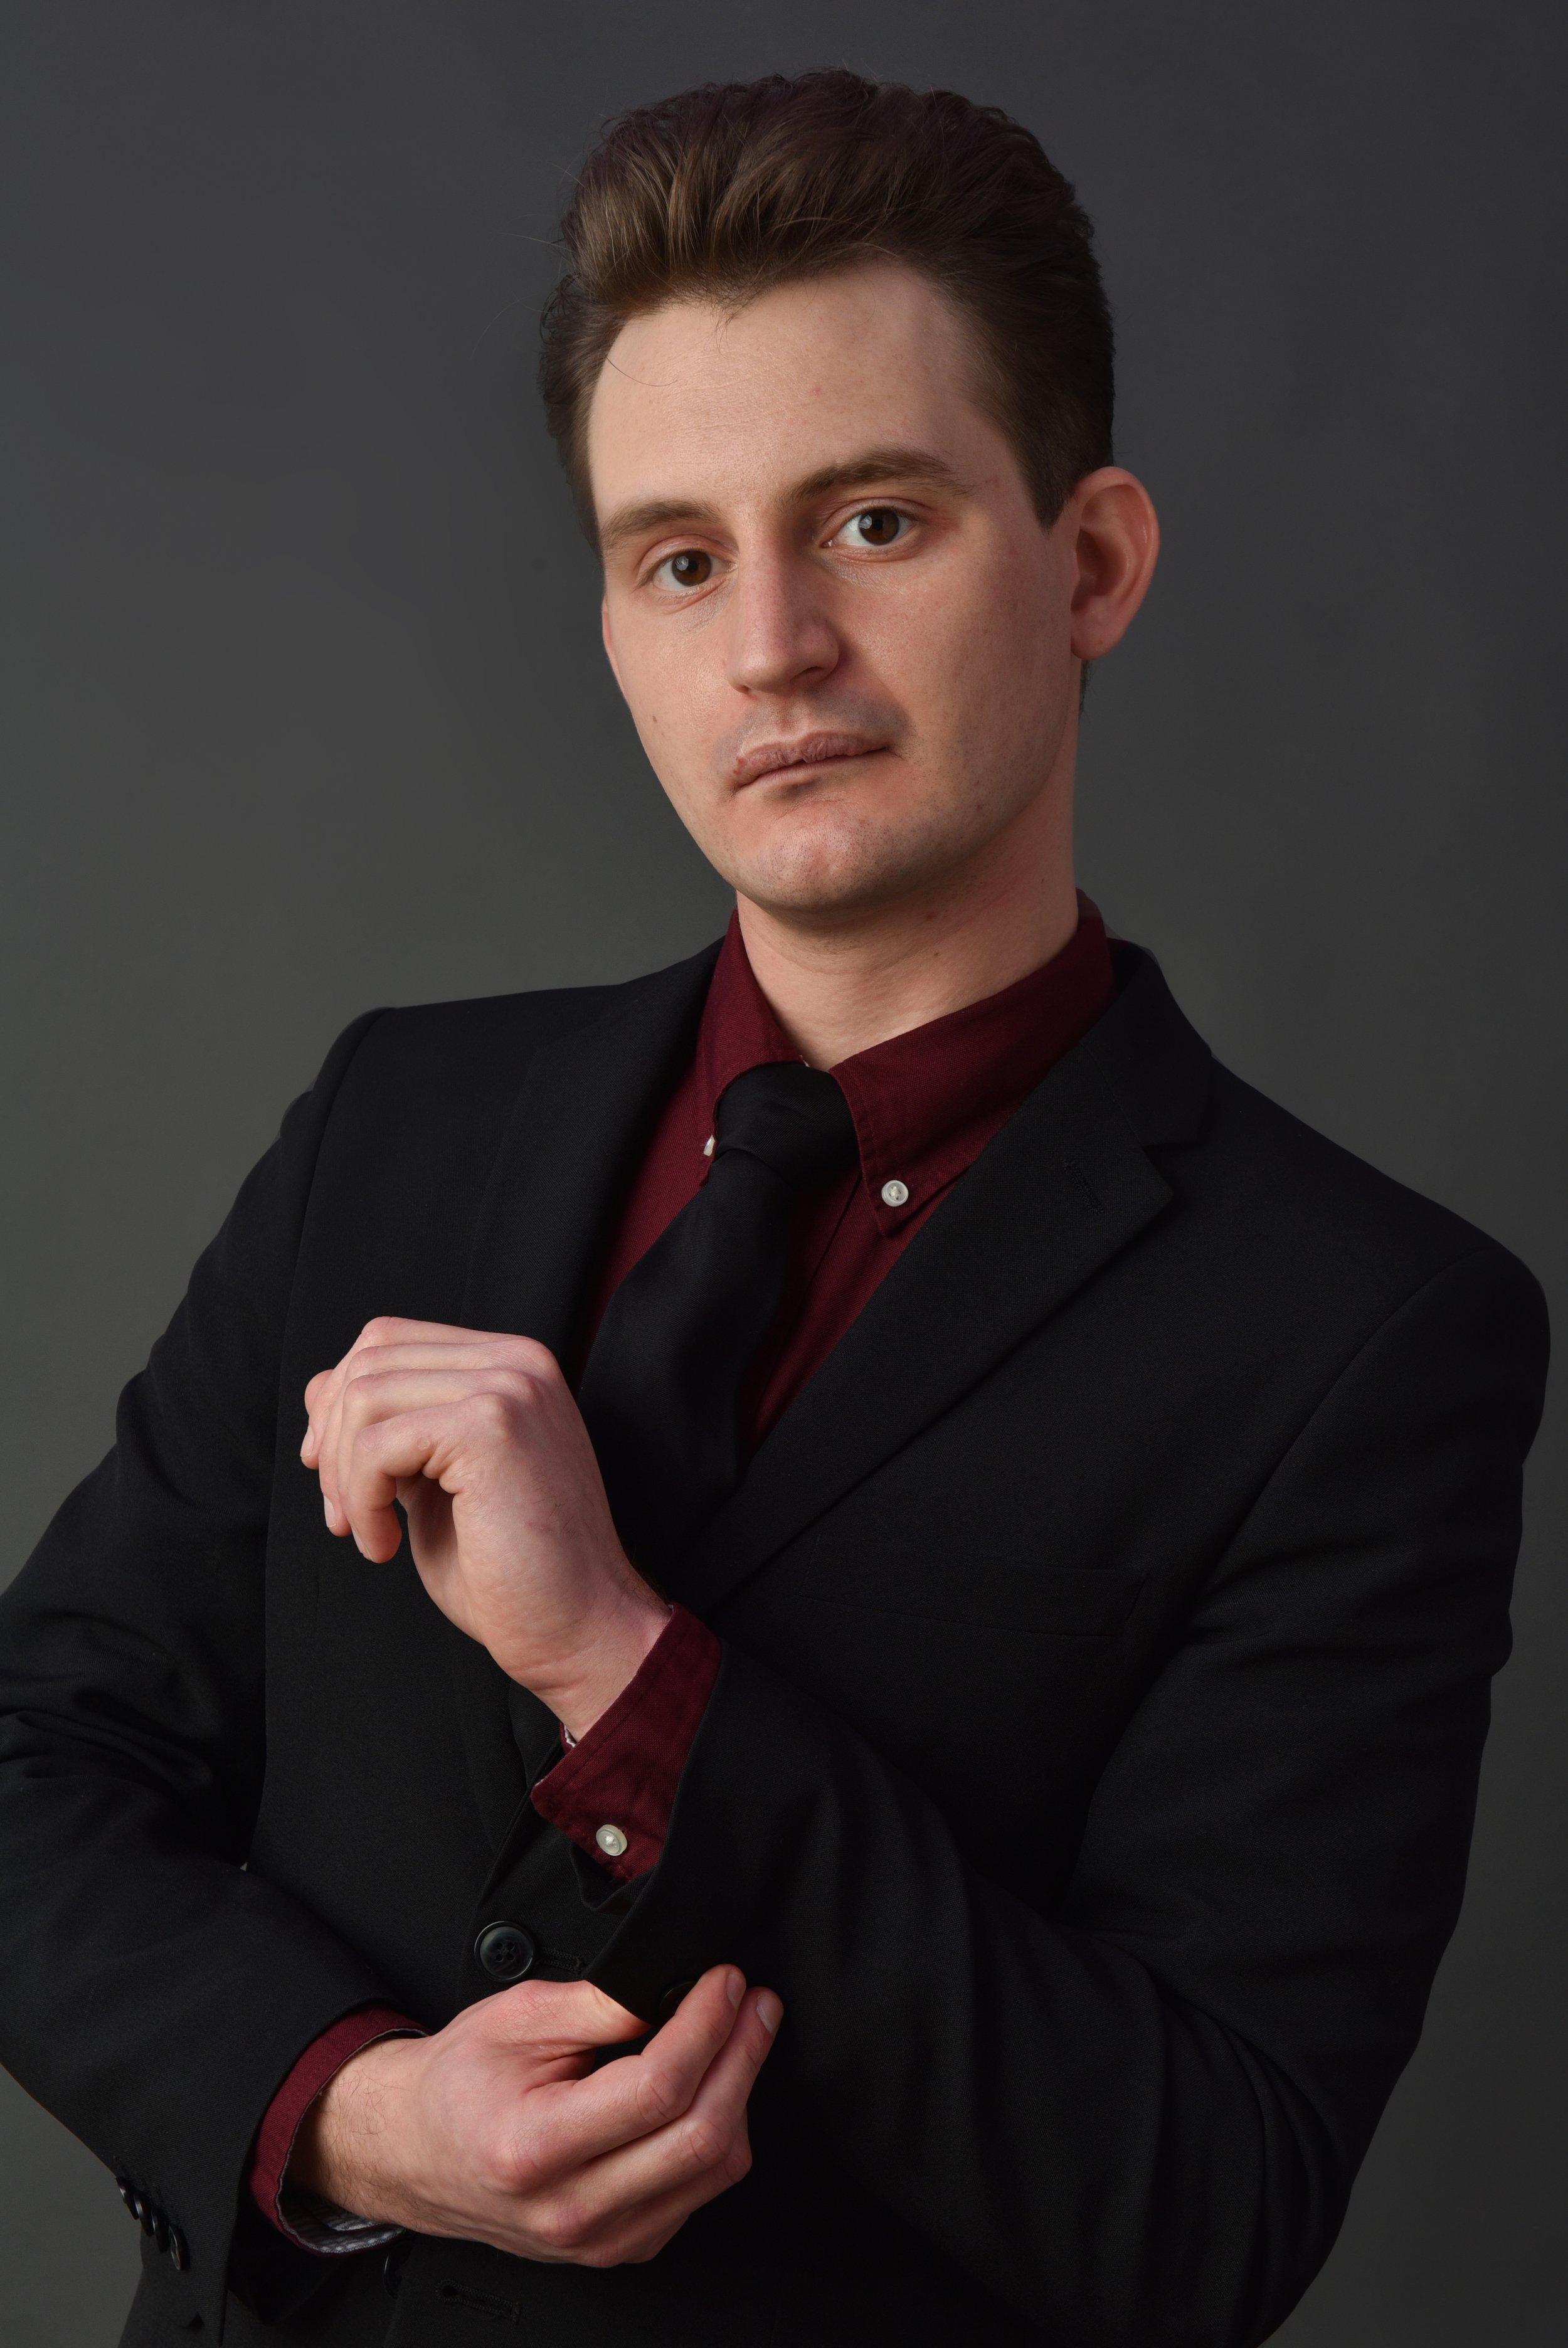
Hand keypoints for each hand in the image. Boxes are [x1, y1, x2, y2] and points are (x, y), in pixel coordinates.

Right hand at [288, 1968, 780, 2265]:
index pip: (656, 2089)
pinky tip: (710, 2088)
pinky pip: (698, 2193)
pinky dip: (718, 2134)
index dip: (705, 2025)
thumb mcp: (515, 2017)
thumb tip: (668, 1988)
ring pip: (712, 2170)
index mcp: (537, 2148)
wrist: (419, 2152)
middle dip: (743, 2055)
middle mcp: (572, 2208)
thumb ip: (596, 2003)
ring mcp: (601, 2239)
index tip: (725, 1983)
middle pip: (699, 2136)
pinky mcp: (622, 2247)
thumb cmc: (459, 2085)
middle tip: (755, 2003)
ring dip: (740, 2093)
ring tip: (741, 2035)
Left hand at [302, 1317, 666, 1733]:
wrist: (579, 1627)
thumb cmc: (509, 1570)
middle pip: (370, 1357)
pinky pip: (376, 1445)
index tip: (334, 1478)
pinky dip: (362, 1502)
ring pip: (364, 1396)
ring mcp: (509, 1387)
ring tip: (370, 1533)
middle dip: (332, 1439)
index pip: (387, 1340)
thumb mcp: (432, 1481)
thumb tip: (318, 1389)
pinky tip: (386, 1545)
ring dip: (344, 1477)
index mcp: (509, 1365)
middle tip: (344, 1515)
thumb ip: (391, 1427)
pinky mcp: (492, 1426)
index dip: (338, 1405)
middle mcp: (516, 1361)